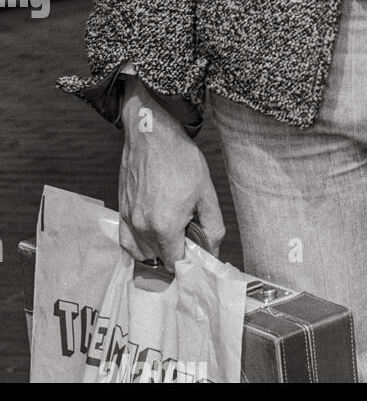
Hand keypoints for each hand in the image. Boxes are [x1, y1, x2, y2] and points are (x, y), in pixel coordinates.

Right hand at [118, 83, 224, 267]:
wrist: (152, 136)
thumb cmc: (181, 159)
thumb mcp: (206, 192)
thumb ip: (212, 226)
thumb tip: (212, 251)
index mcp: (165, 226)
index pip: (176, 264)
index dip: (190, 262)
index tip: (198, 253)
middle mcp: (142, 229)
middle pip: (160, 260)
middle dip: (176, 254)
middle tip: (189, 237)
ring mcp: (128, 221)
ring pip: (142, 254)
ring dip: (158, 251)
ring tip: (173, 233)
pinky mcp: (120, 212)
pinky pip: (126, 243)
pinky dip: (139, 245)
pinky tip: (152, 234)